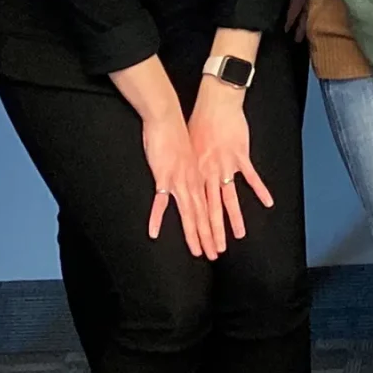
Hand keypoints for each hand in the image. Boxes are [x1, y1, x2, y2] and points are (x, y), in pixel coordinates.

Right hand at [140, 110, 216, 259]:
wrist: (167, 117)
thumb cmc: (178, 133)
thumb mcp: (192, 154)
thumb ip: (193, 169)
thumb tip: (195, 180)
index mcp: (201, 177)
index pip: (210, 207)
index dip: (215, 227)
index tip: (219, 244)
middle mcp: (194, 182)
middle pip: (205, 214)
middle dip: (210, 236)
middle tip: (214, 255)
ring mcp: (181, 180)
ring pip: (191, 213)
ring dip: (196, 233)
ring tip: (199, 252)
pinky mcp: (164, 176)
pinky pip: (160, 202)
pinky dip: (156, 217)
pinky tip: (153, 233)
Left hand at [188, 81, 273, 245]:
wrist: (214, 103)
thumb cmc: (198, 122)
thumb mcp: (187, 147)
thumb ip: (188, 166)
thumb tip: (184, 179)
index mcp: (195, 174)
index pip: (195, 208)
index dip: (197, 229)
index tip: (198, 247)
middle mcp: (209, 174)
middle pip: (211, 209)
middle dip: (213, 232)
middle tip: (215, 252)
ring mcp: (226, 166)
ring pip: (230, 198)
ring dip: (234, 218)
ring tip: (239, 236)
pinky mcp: (240, 156)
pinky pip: (251, 177)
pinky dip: (260, 190)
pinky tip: (268, 203)